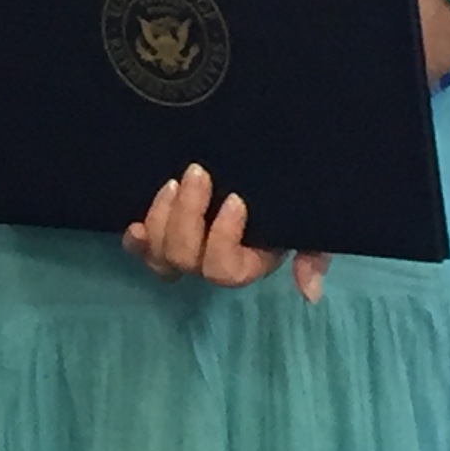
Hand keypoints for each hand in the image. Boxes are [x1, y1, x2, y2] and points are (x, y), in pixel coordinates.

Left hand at [123, 162, 331, 303]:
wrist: (257, 157)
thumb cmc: (286, 192)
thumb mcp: (308, 219)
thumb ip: (314, 254)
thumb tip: (309, 293)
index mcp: (248, 261)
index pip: (226, 270)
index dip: (224, 238)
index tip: (236, 199)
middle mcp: (211, 259)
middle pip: (186, 260)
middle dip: (188, 216)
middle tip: (197, 173)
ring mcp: (183, 245)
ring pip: (161, 255)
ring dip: (162, 219)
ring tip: (174, 183)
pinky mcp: (161, 228)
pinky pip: (140, 250)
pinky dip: (136, 241)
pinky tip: (135, 225)